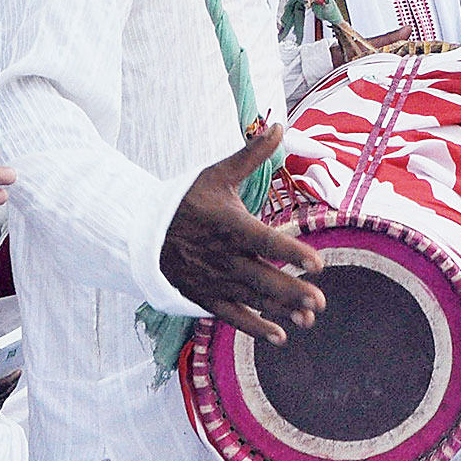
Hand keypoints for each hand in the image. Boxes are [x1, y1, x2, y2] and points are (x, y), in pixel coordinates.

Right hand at [159, 126, 325, 346]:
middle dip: (292, 291)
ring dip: (281, 311)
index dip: (292, 253)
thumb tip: (280, 124)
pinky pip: (231, 316)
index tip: (319, 264)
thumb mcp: (216, 173)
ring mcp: (211, 280)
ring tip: (310, 318)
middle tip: (320, 302)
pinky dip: (254, 327)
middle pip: (262, 278)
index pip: (266, 242)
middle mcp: (221, 256)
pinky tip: (281, 335)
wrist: (139, 230)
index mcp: (228, 225)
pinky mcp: (202, 296)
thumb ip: (251, 154)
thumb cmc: (185, 199)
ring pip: (251, 300)